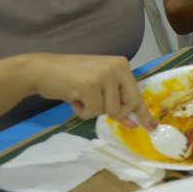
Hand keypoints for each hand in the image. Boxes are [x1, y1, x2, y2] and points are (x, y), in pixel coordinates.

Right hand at [24, 53, 154, 127]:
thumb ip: (115, 102)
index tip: (151, 127)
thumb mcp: (98, 88)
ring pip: (109, 111)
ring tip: (80, 97)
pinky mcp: (91, 85)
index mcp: (122, 65)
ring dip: (92, 110)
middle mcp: (118, 67)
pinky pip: (93, 113)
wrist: (41, 69)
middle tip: (94, 104)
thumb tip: (133, 123)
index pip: (137, 94)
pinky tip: (73, 98)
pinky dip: (82, 112)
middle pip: (128, 105)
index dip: (143, 113)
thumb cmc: (70, 78)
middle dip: (113, 112)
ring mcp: (105, 75)